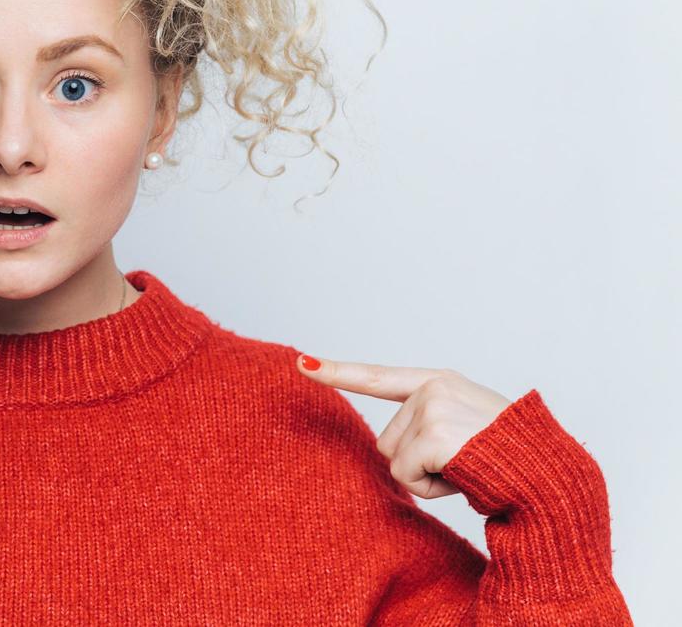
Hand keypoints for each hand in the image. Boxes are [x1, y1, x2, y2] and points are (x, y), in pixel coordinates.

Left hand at [296, 355, 512, 499]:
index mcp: (441, 383)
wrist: (550, 475)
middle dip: (419, 464)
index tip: (302, 364)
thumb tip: (392, 452)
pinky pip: (408, 477)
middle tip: (464, 462)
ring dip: (428, 478)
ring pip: (395, 461)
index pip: (379, 377)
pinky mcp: (434, 435)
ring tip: (469, 468)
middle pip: (387, 441)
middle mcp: (434, 388)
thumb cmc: (513, 461)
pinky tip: (466, 477)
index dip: (338, 373)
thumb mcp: (469, 430)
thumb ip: (430, 427)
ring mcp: (434, 408)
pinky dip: (434, 489)